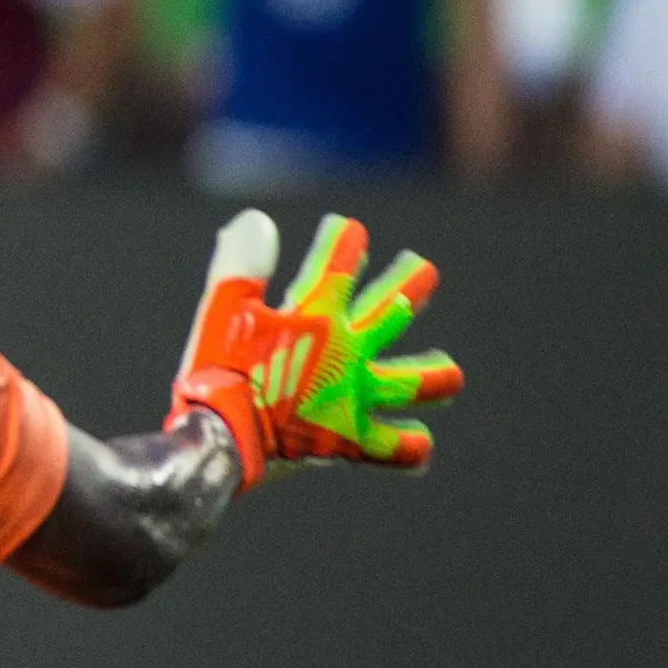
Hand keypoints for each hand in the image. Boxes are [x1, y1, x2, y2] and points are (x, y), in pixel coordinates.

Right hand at [167, 210, 459, 484]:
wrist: (222, 439)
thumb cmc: (218, 373)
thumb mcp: (222, 311)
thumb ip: (241, 265)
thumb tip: (258, 219)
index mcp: (317, 319)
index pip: (338, 268)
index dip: (345, 243)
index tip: (350, 230)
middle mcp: (346, 355)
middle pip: (391, 311)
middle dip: (409, 284)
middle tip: (422, 269)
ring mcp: (353, 397)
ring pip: (411, 383)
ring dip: (433, 375)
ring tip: (448, 372)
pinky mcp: (349, 440)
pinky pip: (391, 448)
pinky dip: (407, 447)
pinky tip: (418, 445)